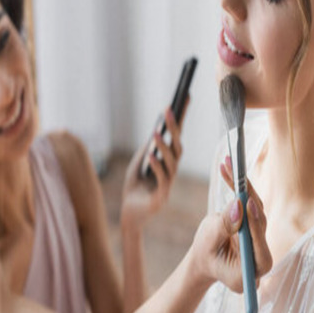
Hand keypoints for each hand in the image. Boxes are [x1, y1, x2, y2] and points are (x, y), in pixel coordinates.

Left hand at [122, 106, 184, 228]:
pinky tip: (149, 156)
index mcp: (167, 161)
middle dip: (174, 127)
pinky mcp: (161, 197)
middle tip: (169, 109)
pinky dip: (156, 166)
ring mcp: (168, 184)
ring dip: (163, 147)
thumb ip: (148, 150)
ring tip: (156, 133)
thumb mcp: (138, 164)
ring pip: (172, 162)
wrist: (129, 215)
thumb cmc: (134, 189)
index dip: (181, 117)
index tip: (184, 96)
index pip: (176, 136)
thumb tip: (156, 132)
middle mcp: (171, 171)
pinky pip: (162, 179)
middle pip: (177, 146)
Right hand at [190, 162, 271, 292]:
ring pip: (257, 211)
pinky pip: (251, 205)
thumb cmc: (205, 255)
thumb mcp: (208, 242)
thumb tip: (239, 206)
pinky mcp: (257, 225)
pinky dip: (241, 188)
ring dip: (244, 187)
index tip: (249, 204)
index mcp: (249, 271)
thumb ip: (224, 227)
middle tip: (238, 177)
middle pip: (260, 225)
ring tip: (231, 166)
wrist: (205, 258)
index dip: (256, 227)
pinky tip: (230, 170)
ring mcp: (260, 239)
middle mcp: (260, 256)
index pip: (259, 251)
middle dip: (248, 199)